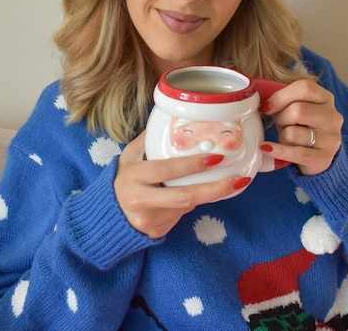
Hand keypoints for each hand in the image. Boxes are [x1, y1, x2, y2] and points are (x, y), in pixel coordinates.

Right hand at [114, 132, 248, 238]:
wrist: (108, 212)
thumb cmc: (125, 176)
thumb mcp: (131, 154)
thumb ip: (152, 138)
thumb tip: (176, 115)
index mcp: (133, 176)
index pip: (166, 170)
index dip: (192, 165)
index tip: (216, 158)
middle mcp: (139, 200)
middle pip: (184, 196)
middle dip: (214, 189)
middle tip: (238, 180)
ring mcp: (148, 220)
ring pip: (187, 207)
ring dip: (207, 194)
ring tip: (228, 182)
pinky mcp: (156, 232)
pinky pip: (182, 216)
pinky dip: (193, 204)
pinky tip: (198, 194)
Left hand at [260, 79, 342, 175]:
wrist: (316, 156)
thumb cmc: (301, 126)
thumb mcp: (295, 107)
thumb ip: (282, 98)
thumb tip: (258, 99)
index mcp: (326, 98)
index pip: (305, 88)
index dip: (281, 96)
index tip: (267, 106)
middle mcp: (333, 117)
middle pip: (298, 110)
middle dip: (280, 117)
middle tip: (279, 123)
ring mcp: (331, 139)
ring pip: (293, 133)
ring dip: (282, 136)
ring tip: (285, 138)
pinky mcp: (323, 159)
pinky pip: (295, 153)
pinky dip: (277, 150)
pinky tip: (266, 148)